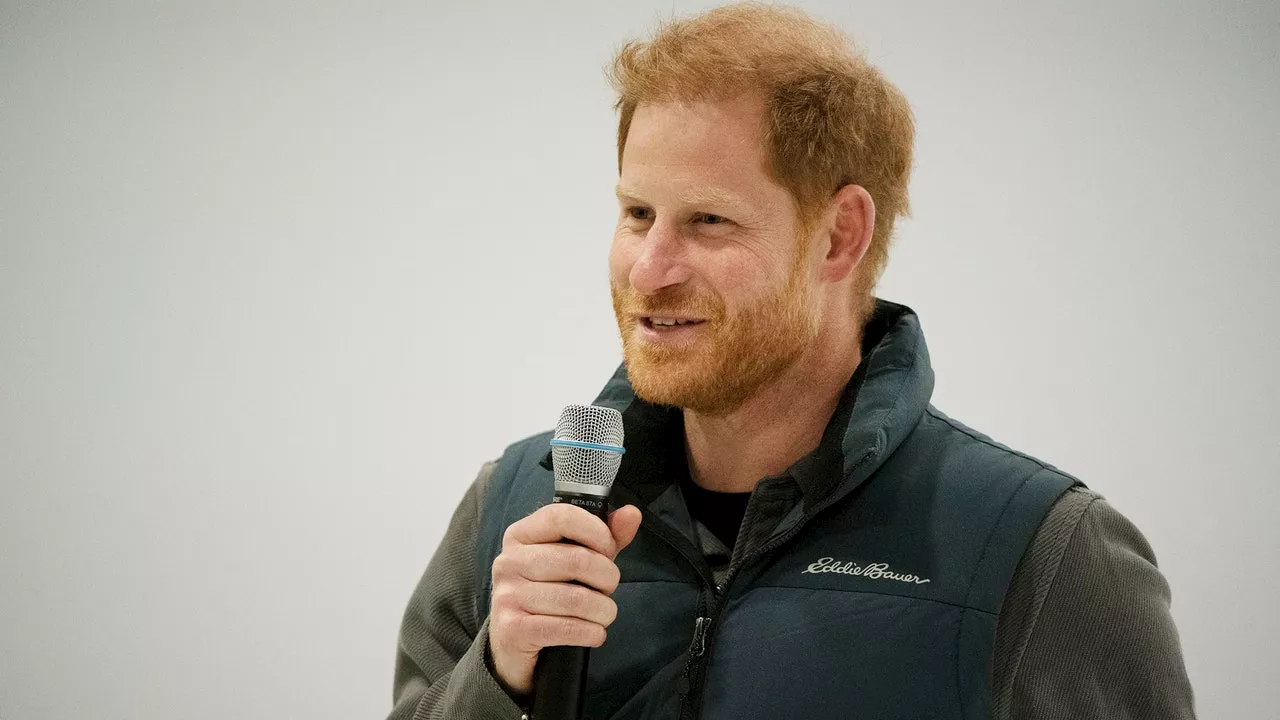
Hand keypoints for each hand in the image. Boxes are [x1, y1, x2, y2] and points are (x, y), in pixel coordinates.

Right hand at [487, 502, 642, 696]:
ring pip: (576, 599)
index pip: (562, 517)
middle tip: (608, 590)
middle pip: (576, 559)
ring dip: (603, 610)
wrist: (513, 642)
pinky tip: (595, 633)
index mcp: (521, 535)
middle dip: (607, 578)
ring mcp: (508, 595)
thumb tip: (631, 514)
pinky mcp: (513, 630)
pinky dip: (592, 632)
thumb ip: (603, 537)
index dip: (596, 532)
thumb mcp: (574, 559)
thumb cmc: (548, 593)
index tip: (609, 550)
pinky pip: (567, 628)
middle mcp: (508, 561)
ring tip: (604, 614)